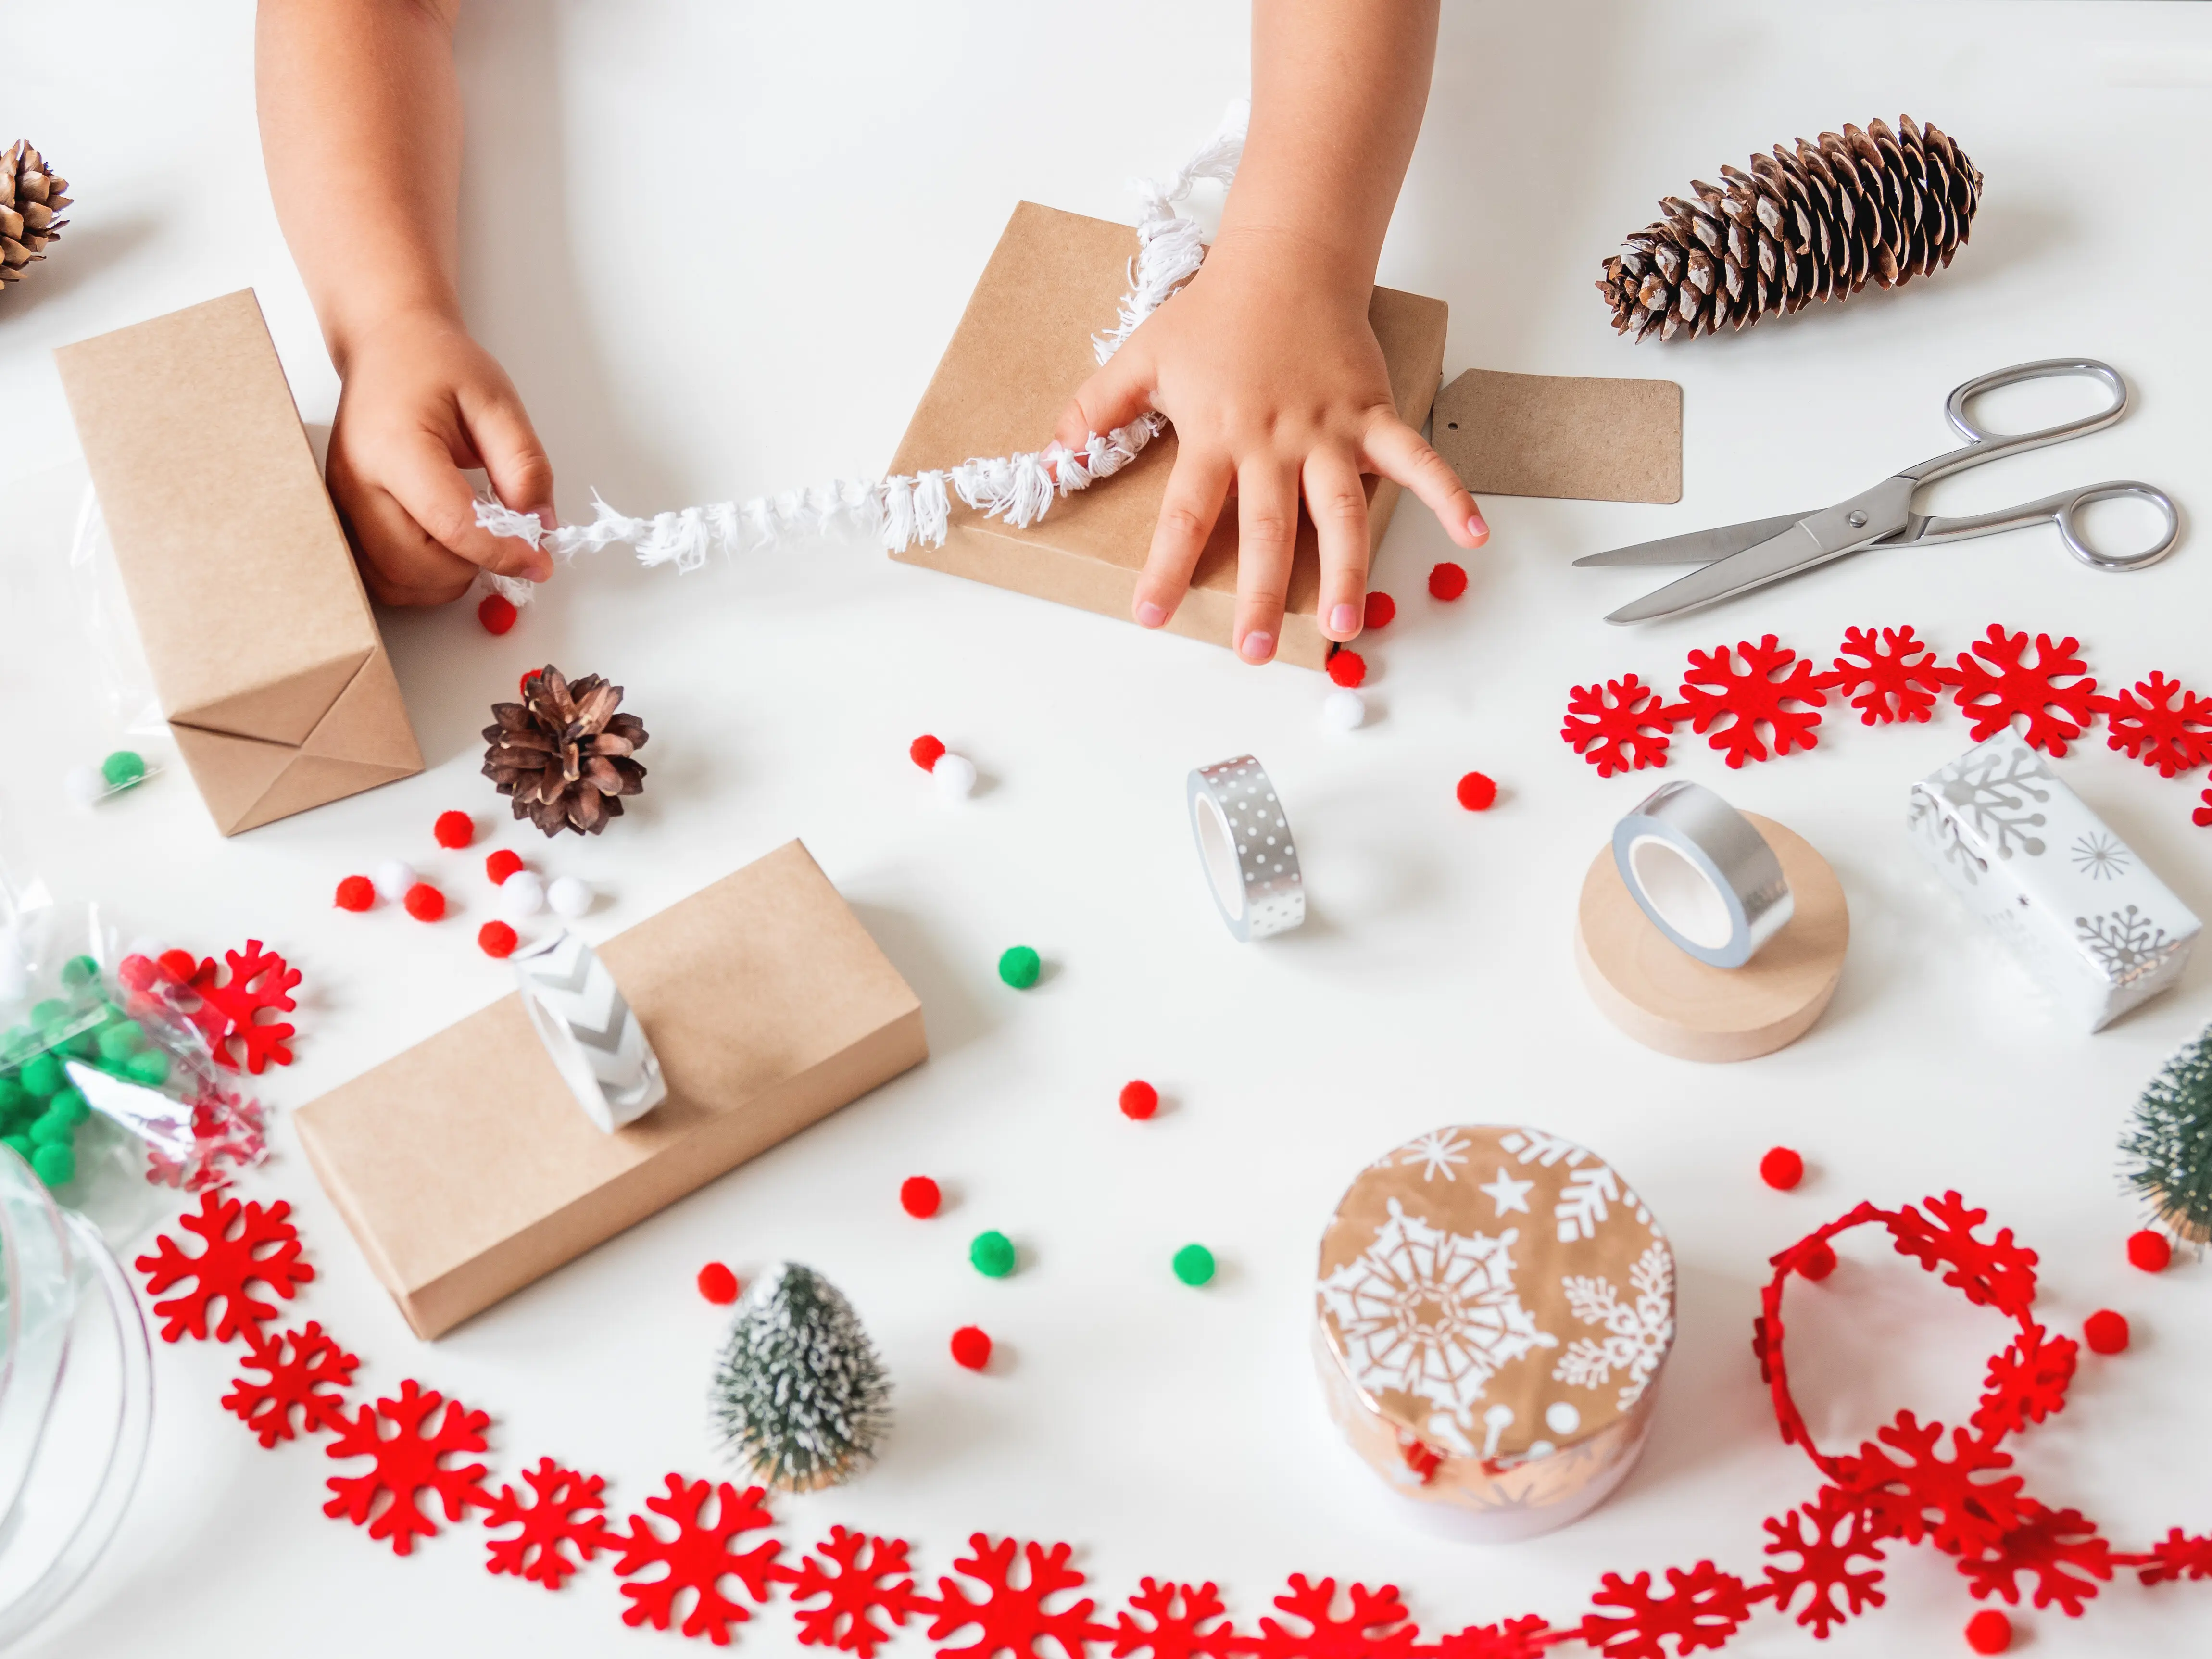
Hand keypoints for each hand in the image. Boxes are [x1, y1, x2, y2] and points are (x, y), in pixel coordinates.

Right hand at [324, 308, 554, 605]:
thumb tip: (539, 526)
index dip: (501, 552)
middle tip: (508, 545)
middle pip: (414, 564)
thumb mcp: (497, 401)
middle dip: (471, 569)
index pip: (451, 524)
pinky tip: (447, 551)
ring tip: (477, 545)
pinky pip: (379, 575)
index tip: (540, 561)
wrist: (386, 345)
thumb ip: (524, 465)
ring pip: (394, 581)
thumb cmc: (436, 364)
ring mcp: (342, 502)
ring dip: (445, 582)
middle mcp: (357, 480)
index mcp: (396, 446)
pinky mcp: (343, 516)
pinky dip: (419, 580)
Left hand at [1054, 227, 1486, 662]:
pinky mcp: (1372, 415)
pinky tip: (1474, 537)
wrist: (1286, 257)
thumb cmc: (1214, 313)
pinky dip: (1448, 494)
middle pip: (1266, 529)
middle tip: (1255, 653)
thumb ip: (1096, 409)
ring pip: (1340, 511)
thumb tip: (1050, 459)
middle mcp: (1273, 442)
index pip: (1184, 513)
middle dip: (1259, 594)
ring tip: (1344, 626)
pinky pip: (1416, 460)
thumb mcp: (1143, 356)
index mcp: (1216, 434)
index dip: (1165, 567)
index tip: (1151, 617)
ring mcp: (1328, 431)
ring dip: (1345, 570)